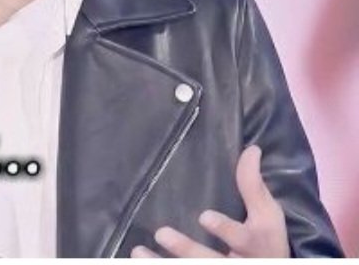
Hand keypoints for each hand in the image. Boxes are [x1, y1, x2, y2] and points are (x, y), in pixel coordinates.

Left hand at [131, 145, 289, 257]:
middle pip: (211, 262)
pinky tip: (135, 259)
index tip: (204, 216)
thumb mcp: (267, 217)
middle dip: (187, 250)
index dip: (225, 230)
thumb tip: (251, 150)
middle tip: (162, 233)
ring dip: (161, 264)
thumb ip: (254, 186)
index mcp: (257, 247)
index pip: (243, 240)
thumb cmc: (266, 244)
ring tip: (138, 251)